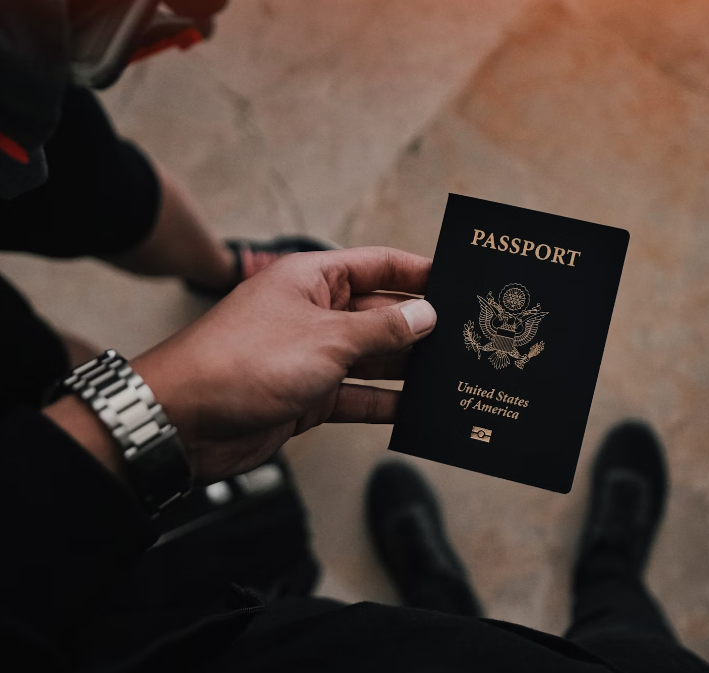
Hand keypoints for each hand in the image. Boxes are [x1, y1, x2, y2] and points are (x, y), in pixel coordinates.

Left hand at [129, 247, 434, 483]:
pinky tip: (416, 409)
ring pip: (372, 357)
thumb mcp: (327, 339)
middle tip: (466, 337)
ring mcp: (311, 356)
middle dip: (420, 326)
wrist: (183, 421)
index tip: (459, 282)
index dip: (419, 272)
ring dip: (407, 367)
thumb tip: (426, 314)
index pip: (379, 265)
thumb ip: (382, 328)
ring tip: (451, 374)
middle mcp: (315, 313)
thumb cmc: (243, 362)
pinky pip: (357, 395)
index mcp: (314, 279)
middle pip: (380, 313)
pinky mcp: (307, 395)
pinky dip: (384, 403)